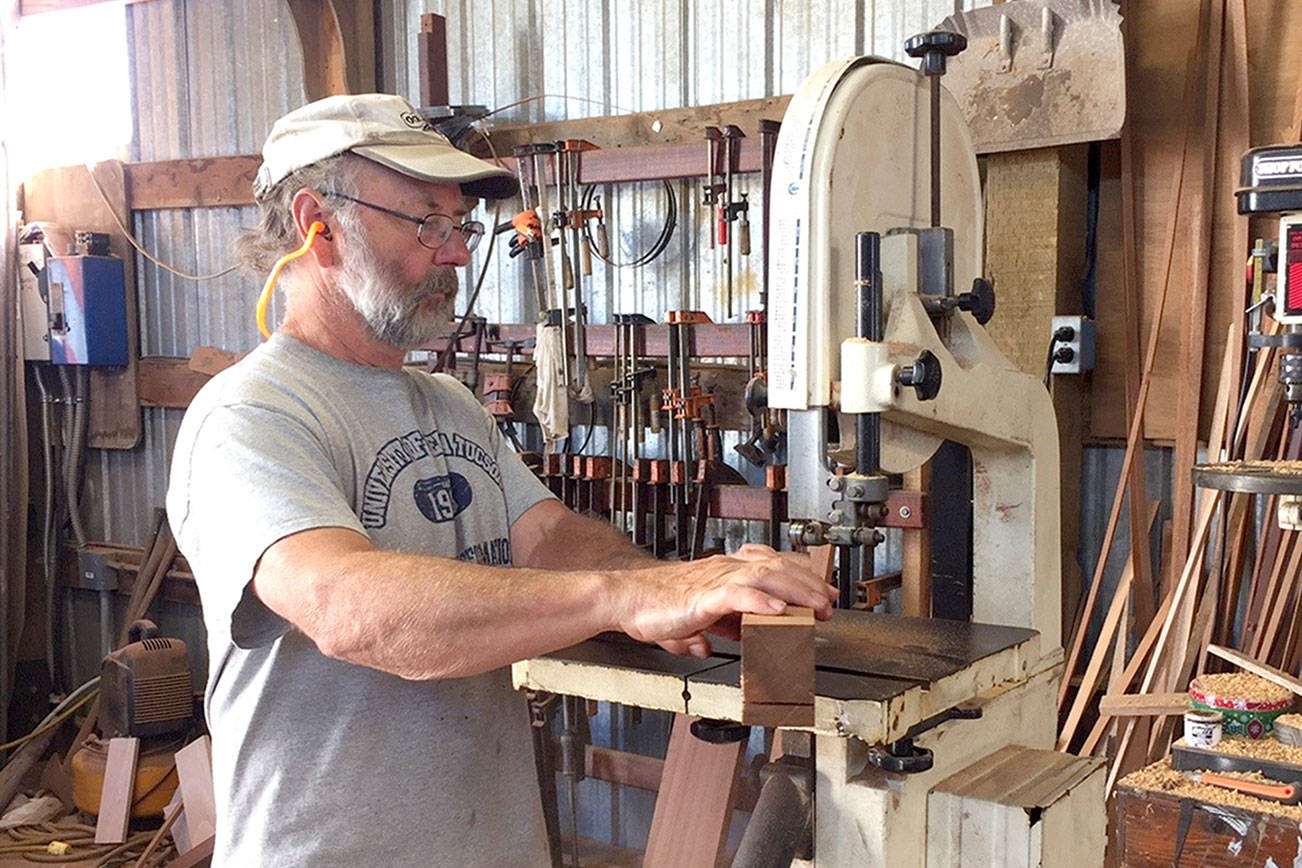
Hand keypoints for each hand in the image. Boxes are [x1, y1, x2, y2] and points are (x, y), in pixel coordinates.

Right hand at [619, 543, 836, 654]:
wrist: (625, 599)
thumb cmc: (653, 607)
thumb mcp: (691, 620)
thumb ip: (703, 630)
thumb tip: (706, 645)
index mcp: (723, 573)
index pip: (770, 566)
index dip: (800, 576)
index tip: (821, 592)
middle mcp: (723, 570)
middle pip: (775, 567)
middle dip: (807, 583)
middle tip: (829, 602)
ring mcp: (714, 581)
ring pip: (763, 575)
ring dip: (794, 589)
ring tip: (815, 606)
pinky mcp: (702, 597)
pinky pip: (736, 594)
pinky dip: (760, 601)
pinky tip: (778, 609)